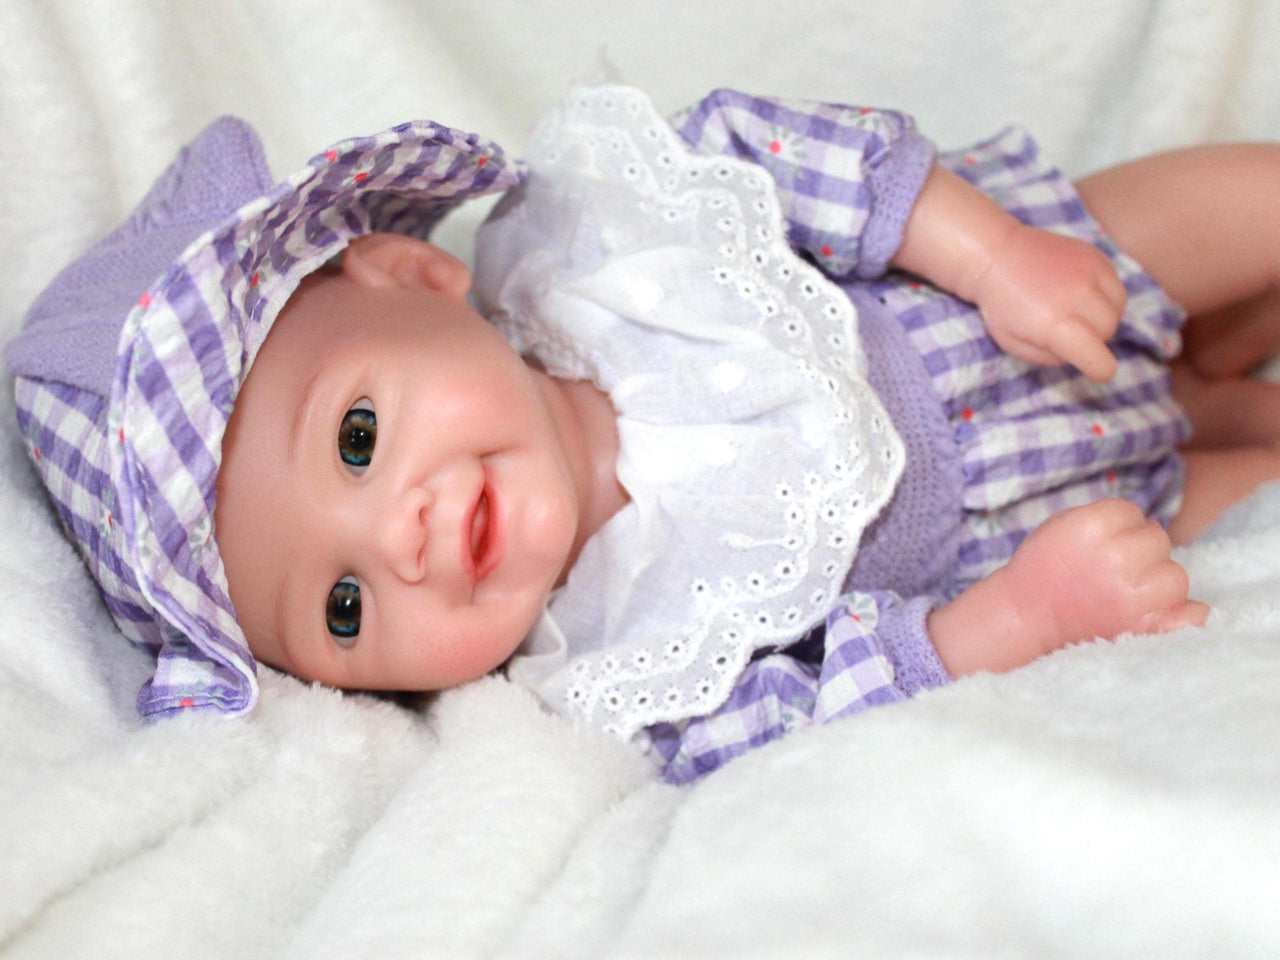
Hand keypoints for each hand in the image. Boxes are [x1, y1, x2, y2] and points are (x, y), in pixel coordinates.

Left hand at [974, 225, 1126, 381]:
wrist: (995, 255)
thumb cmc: (1002, 306)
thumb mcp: (1015, 344)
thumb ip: (1052, 357)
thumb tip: (1084, 355)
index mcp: (1053, 323)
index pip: (1098, 358)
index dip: (1100, 369)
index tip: (1096, 369)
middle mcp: (1077, 295)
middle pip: (1109, 331)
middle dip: (1095, 337)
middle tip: (1069, 329)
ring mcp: (1089, 270)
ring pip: (1118, 308)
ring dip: (1103, 316)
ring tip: (1075, 310)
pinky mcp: (1095, 254)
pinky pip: (1116, 285)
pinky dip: (1105, 294)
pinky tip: (1081, 292)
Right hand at [1001, 499, 1208, 657]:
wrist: (1025, 618)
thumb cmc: (1043, 571)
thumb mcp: (1062, 526)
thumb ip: (1105, 519)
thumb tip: (1149, 527)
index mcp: (1093, 526)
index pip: (1133, 513)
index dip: (1118, 529)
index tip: (1097, 548)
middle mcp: (1118, 557)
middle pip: (1158, 541)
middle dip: (1139, 554)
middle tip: (1110, 573)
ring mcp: (1136, 596)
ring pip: (1176, 576)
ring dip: (1157, 583)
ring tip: (1125, 595)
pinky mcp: (1150, 627)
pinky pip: (1194, 613)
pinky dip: (1183, 614)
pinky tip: (1160, 613)